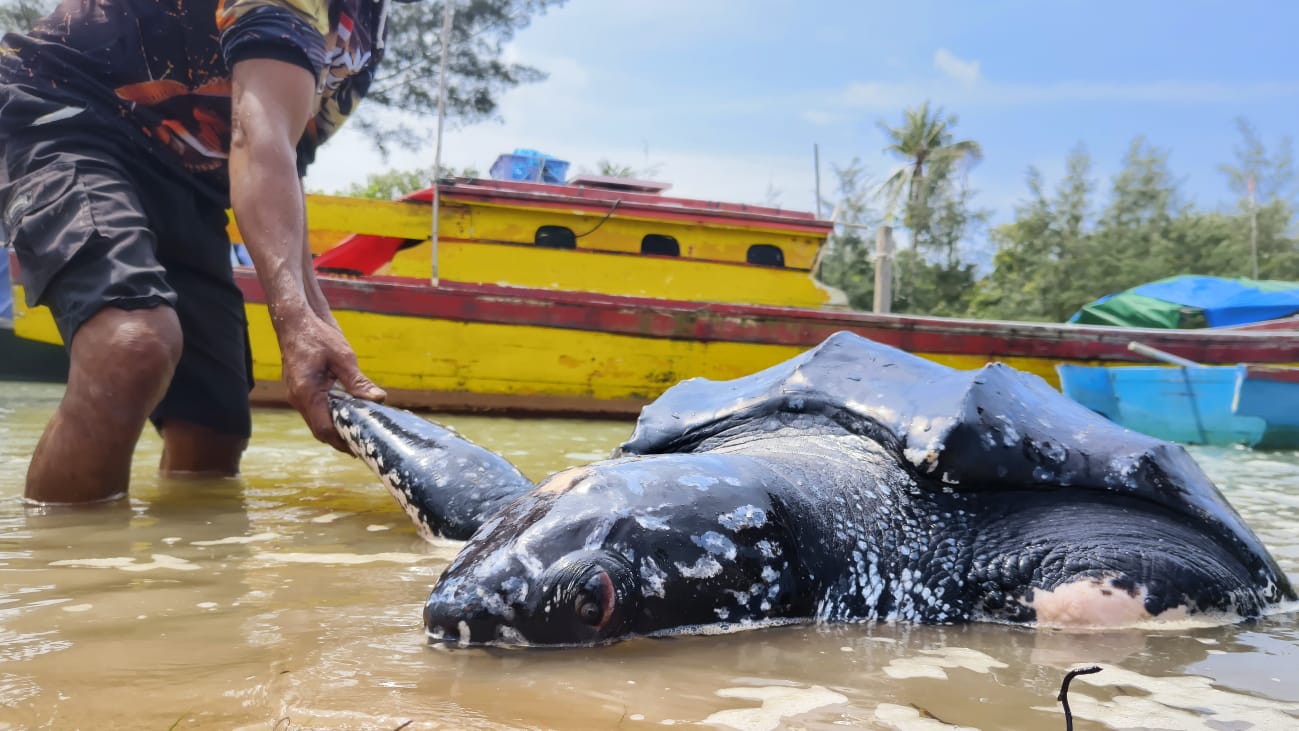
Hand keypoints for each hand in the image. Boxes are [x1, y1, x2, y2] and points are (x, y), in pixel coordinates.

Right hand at [277, 312, 386, 451]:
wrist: (295, 320)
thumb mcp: (343, 357)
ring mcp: (296, 394)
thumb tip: (378, 399)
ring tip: (356, 436)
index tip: (359, 448)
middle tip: (361, 448)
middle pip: (319, 430)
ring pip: (316, 422)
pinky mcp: (299, 390)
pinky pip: (314, 411)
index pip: (324, 427)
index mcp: (307, 392)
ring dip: (334, 430)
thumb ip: (358, 381)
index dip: (342, 441)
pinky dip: (329, 417)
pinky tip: (346, 417)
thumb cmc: (317, 335)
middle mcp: (298, 397)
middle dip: (339, 440)